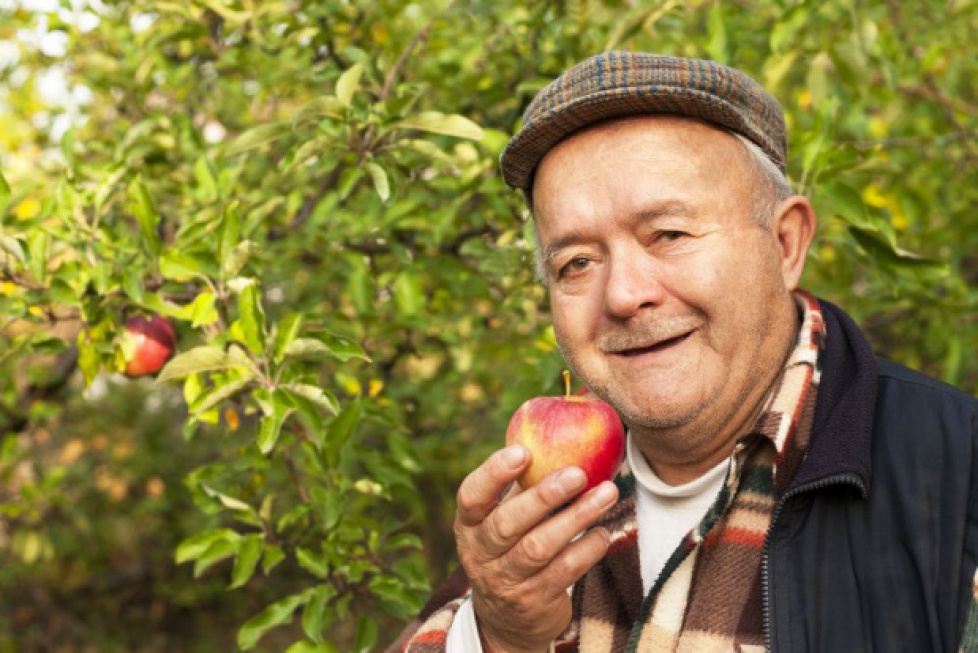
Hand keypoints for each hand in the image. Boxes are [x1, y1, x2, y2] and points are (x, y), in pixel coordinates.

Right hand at [453, 445, 618, 652]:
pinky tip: (603, 532)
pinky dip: (586, 550)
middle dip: (544, 496)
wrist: (505, 618)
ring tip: (607, 493)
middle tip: (578, 472)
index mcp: (468, 524)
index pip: (472, 496)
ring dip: (576, 518)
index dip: (494, 473)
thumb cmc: (509, 547)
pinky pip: (563, 572)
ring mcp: (504, 580)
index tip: (523, 451)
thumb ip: (519, 486)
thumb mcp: (500, 519)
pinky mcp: (532, 602)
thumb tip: (557, 433)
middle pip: (508, 523)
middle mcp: (480, 553)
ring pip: (539, 547)